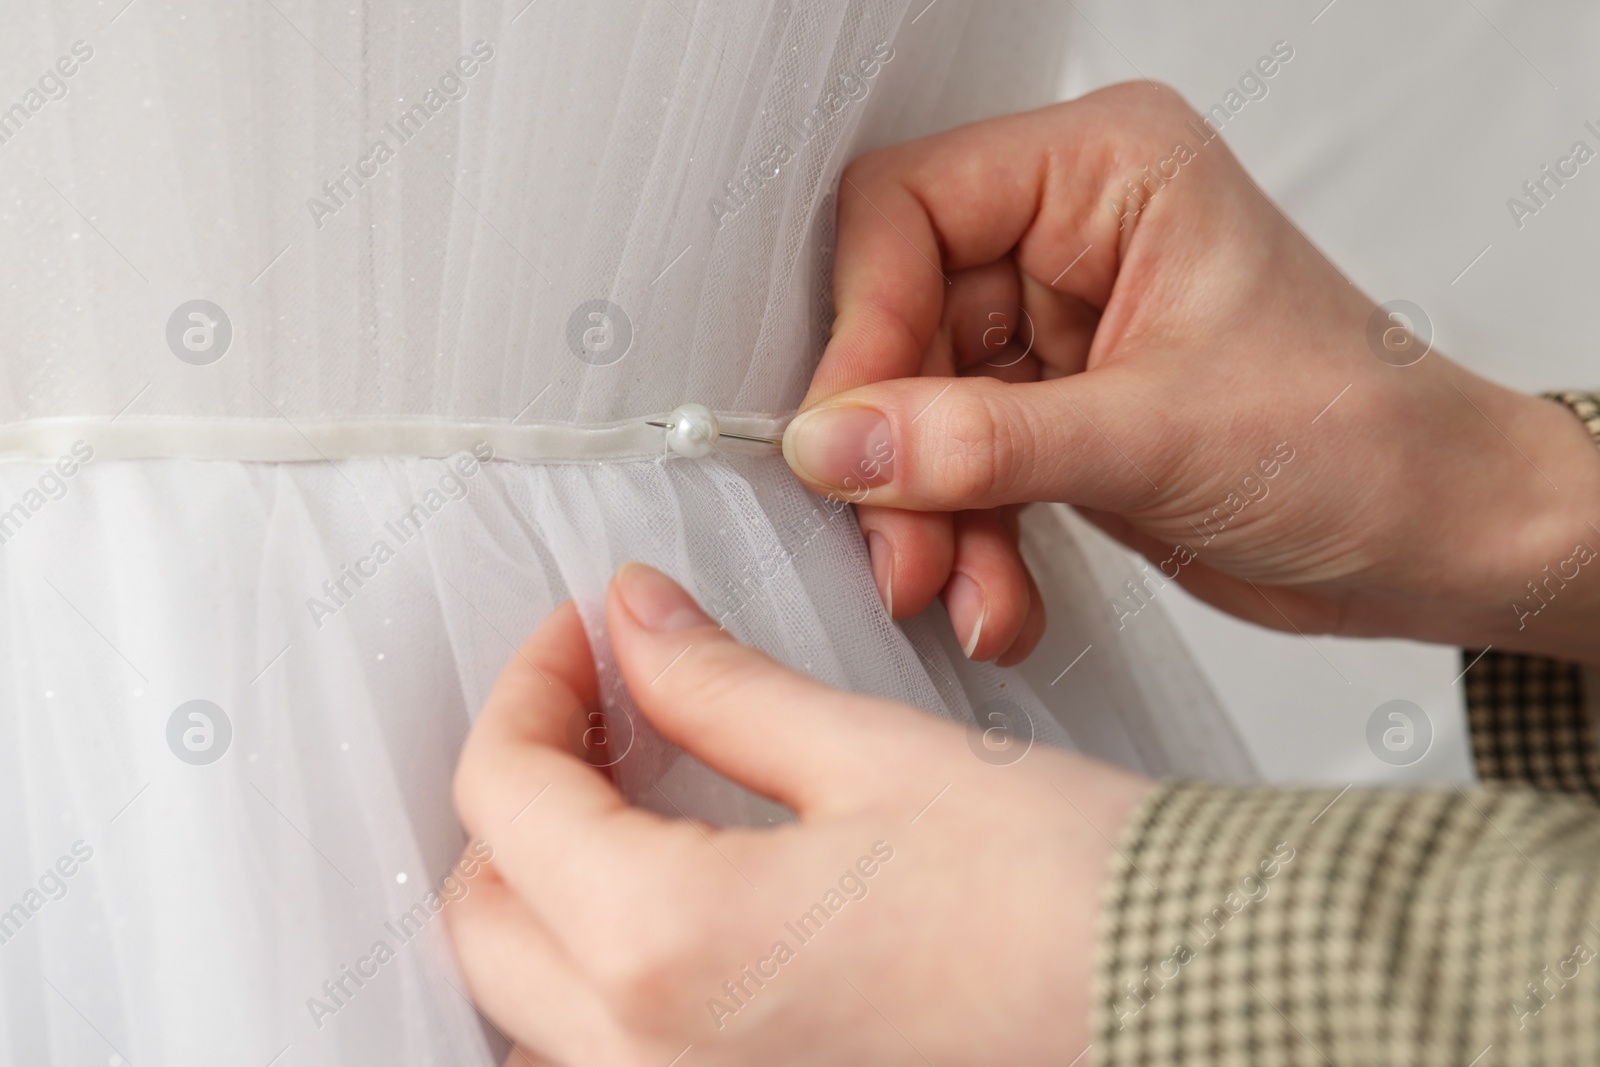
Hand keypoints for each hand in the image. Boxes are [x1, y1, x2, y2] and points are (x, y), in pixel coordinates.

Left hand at [446, 563, 1149, 1065]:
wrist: (1188, 1005)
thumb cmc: (1064, 898)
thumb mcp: (871, 755)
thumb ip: (718, 687)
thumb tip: (633, 623)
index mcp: (670, 948)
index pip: (507, 797)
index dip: (532, 687)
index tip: (585, 635)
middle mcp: (653, 1065)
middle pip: (483, 916)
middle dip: (519, 790)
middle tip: (595, 708)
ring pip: (522, 1014)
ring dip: (535, 901)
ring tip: (613, 809)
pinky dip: (589, 994)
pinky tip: (660, 924)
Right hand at [784, 83, 1599, 663]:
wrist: (1438, 540)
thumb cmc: (1367, 441)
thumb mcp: (1160, 438)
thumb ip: (982, 442)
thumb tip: (836, 445)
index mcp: (1106, 173)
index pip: (910, 208)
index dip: (864, 325)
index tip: (847, 439)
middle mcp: (1071, 237)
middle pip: (901, 323)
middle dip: (899, 454)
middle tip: (903, 549)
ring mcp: (1058, 330)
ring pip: (918, 411)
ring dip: (929, 516)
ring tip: (963, 591)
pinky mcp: (1053, 413)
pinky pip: (958, 469)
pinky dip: (966, 541)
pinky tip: (1001, 599)